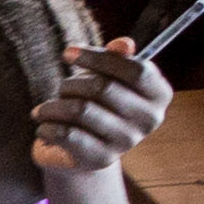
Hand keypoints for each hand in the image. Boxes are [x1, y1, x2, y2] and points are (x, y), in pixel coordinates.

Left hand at [30, 36, 171, 177]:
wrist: (80, 149)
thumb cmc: (96, 102)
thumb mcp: (106, 75)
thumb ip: (115, 57)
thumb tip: (124, 44)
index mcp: (159, 94)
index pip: (136, 70)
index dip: (98, 58)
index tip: (68, 52)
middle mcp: (150, 120)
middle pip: (103, 87)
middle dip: (71, 84)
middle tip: (61, 90)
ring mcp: (127, 141)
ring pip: (80, 109)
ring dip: (54, 105)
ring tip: (45, 109)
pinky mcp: (101, 159)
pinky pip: (66, 133)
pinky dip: (47, 125)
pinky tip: (44, 125)